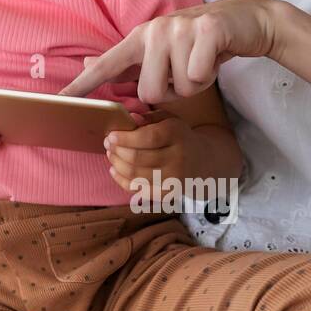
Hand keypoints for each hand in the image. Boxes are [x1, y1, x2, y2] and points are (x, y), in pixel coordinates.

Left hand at [60, 0, 284, 102]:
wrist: (245, 21)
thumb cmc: (197, 42)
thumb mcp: (159, 49)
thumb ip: (126, 62)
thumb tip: (87, 64)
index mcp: (139, 38)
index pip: (107, 65)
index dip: (83, 84)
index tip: (60, 100)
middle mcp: (155, 30)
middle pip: (149, 93)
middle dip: (172, 94)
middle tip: (184, 73)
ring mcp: (180, 29)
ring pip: (179, 89)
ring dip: (195, 85)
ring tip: (200, 63)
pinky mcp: (207, 31)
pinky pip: (199, 76)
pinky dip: (210, 76)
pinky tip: (214, 59)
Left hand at [105, 110, 239, 199]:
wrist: (203, 161)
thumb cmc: (178, 136)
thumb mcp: (169, 120)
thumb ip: (148, 117)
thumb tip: (129, 119)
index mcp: (177, 134)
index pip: (148, 138)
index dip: (125, 138)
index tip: (111, 136)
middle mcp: (178, 158)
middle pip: (138, 159)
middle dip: (117, 151)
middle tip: (107, 144)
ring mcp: (174, 178)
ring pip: (136, 176)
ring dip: (117, 165)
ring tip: (110, 155)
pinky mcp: (169, 193)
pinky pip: (140, 191)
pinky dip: (122, 181)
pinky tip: (114, 170)